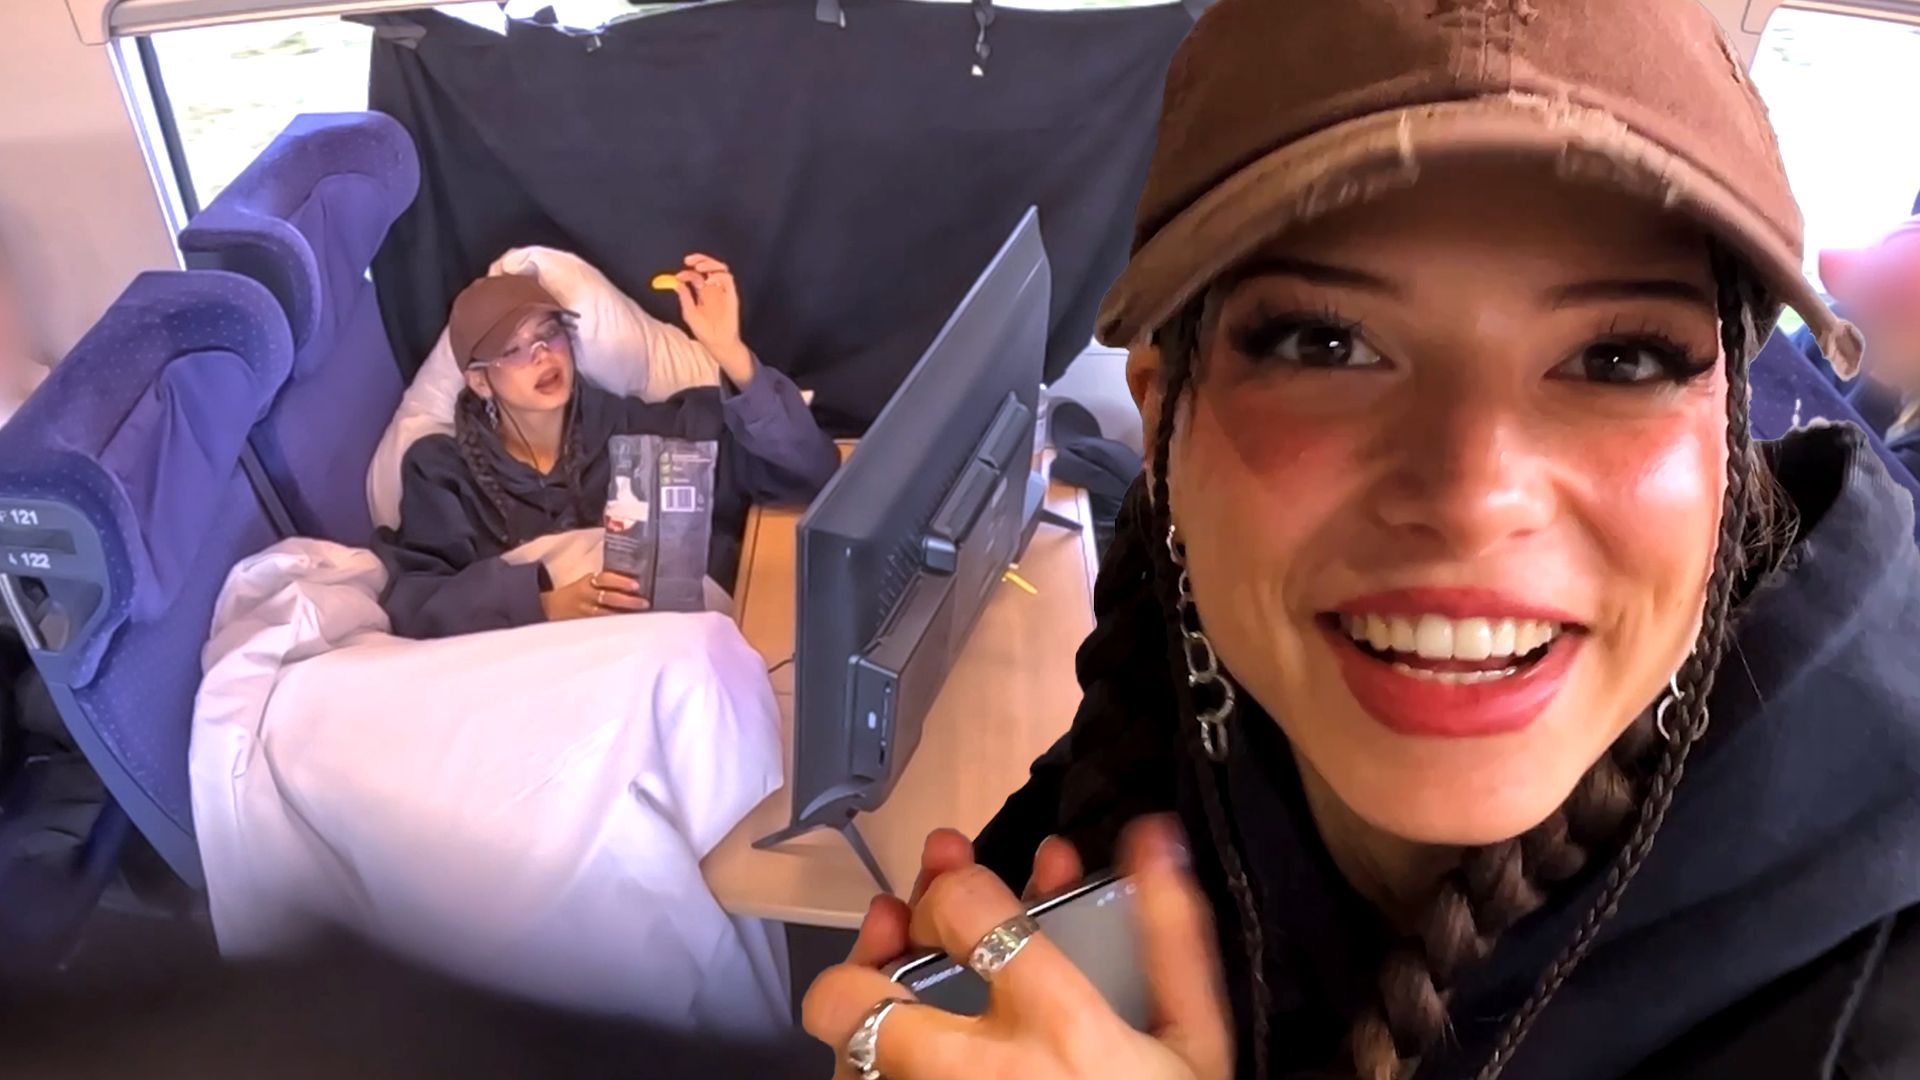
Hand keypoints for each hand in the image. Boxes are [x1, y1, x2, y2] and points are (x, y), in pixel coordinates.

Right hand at [540, 571, 649, 621]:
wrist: (550, 607)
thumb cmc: (575, 594)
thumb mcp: (587, 583)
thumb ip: (605, 584)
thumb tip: (632, 586)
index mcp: (588, 582)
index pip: (605, 579)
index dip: (621, 581)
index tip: (636, 585)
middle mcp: (586, 596)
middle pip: (609, 597)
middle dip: (628, 601)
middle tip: (644, 603)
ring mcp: (584, 612)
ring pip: (606, 614)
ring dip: (624, 615)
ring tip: (639, 616)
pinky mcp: (583, 625)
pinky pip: (600, 626)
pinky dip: (614, 627)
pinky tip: (626, 628)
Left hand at [672, 253, 754, 385]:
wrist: (718, 343)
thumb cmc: (704, 331)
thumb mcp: (689, 313)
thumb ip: (684, 297)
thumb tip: (676, 283)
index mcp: (703, 293)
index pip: (696, 275)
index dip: (686, 272)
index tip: (678, 276)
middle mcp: (714, 289)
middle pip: (709, 266)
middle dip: (699, 259)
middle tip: (688, 260)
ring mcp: (723, 291)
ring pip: (720, 268)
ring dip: (710, 263)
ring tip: (699, 267)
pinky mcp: (731, 295)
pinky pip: (728, 279)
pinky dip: (719, 276)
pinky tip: (709, 280)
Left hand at [802, 817, 1231, 1079]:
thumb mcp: (1195, 1040)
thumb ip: (1171, 937)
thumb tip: (1153, 834)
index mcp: (1059, 1028)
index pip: (967, 914)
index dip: (952, 885)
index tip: (968, 894)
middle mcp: (979, 1075)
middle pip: (855, 1002)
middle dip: (862, 960)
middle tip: (894, 938)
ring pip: (847, 1061)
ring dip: (860, 1020)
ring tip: (891, 1000)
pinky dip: (874, 1070)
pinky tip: (900, 1057)